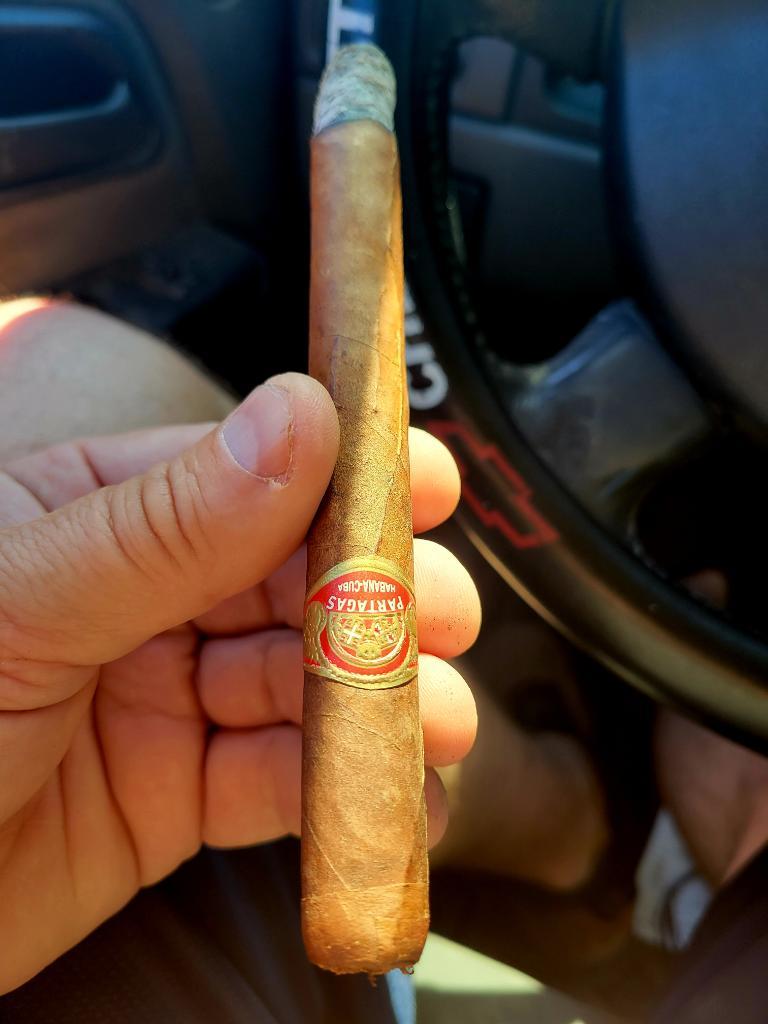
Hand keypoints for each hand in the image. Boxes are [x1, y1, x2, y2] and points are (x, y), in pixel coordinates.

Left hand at [0, 373, 478, 992]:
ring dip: (374, 706)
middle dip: (376, 604)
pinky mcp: (172, 796)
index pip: (248, 476)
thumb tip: (304, 416)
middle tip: (444, 621)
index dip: (345, 478)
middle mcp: (142, 598)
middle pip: (291, 585)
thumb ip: (170, 522)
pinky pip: (273, 787)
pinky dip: (337, 795)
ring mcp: (161, 698)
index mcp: (100, 513)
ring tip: (438, 724)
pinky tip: (398, 800)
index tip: (429, 485)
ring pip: (297, 688)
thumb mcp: (23, 601)